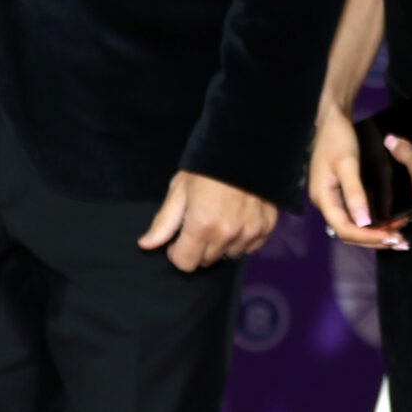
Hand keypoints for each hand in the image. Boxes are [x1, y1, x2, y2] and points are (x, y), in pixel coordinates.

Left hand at [139, 171, 277, 272]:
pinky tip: (238, 218)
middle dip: (199, 247)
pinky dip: (242, 238)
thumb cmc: (207, 166)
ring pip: (229, 255)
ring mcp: (249, 232)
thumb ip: (164, 222)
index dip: (177, 252)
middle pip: (206, 261)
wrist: (245, 148)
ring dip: (222, 244)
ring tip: (221, 218)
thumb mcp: (180, 189)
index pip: (185, 263)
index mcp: (201, 226)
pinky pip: (250, 247)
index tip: (180, 237)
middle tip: (200, 223)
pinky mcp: (265, 228)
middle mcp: (226, 234)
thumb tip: (146, 244)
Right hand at [309, 102, 407, 250]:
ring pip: (352, 228)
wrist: (331, 119)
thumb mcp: (347, 163)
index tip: (391, 238)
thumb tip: (363, 222)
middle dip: (374, 240)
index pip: (344, 229)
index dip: (368, 237)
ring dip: (374, 235)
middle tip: (400, 242)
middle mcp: (325, 203)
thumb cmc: (337, 138)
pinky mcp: (339, 194)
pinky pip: (354, 217)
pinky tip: (387, 225)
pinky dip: (370, 224)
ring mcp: (331, 200)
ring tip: (397, 238)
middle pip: (348, 233)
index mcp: (323, 198)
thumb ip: (354, 192)